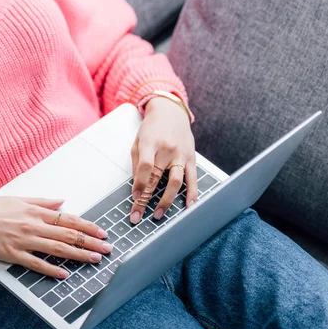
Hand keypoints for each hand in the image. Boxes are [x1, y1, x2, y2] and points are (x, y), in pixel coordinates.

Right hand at [0, 196, 111, 278]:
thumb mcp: (18, 199)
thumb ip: (42, 202)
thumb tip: (61, 201)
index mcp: (35, 212)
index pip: (68, 219)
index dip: (88, 226)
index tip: (102, 232)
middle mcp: (32, 225)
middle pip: (68, 234)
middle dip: (90, 242)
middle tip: (107, 249)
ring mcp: (23, 240)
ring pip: (57, 248)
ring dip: (78, 255)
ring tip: (94, 260)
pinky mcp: (11, 254)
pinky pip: (35, 263)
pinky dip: (51, 269)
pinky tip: (64, 274)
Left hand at [129, 97, 197, 223]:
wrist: (171, 112)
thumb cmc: (152, 128)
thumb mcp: (138, 141)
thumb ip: (137, 163)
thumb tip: (137, 186)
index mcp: (150, 143)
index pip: (145, 166)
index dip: (139, 183)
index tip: (134, 198)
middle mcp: (167, 149)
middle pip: (157, 178)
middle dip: (147, 199)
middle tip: (138, 215)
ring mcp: (181, 154)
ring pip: (175, 181)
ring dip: (166, 200)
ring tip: (158, 214)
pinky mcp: (191, 158)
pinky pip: (193, 178)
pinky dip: (192, 193)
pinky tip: (188, 206)